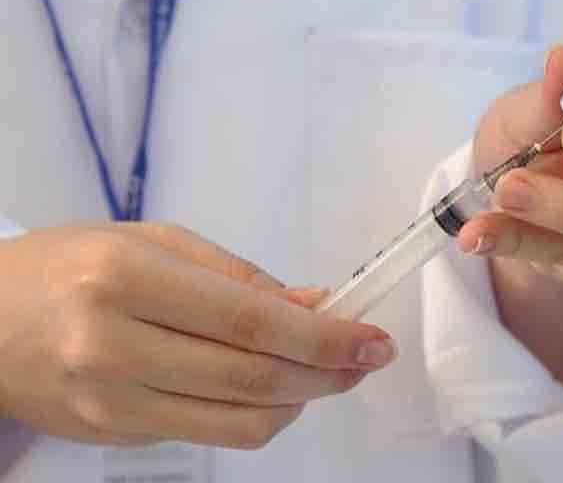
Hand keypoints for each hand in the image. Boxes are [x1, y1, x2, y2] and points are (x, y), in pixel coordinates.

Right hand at [0, 224, 395, 447]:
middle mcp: (111, 346)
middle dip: (327, 373)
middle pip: (252, 378)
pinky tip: (273, 387)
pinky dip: (258, 414)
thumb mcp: (154, 243)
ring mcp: (109, 402)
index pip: (249, 321)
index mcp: (124, 278)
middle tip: (365, 358)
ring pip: (239, 423)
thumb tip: (316, 306)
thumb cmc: (72, 266)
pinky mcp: (113, 435)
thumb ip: (239, 277)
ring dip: (301, 400)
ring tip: (325, 372)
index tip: (374, 340)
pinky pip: (210, 434)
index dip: (324, 337)